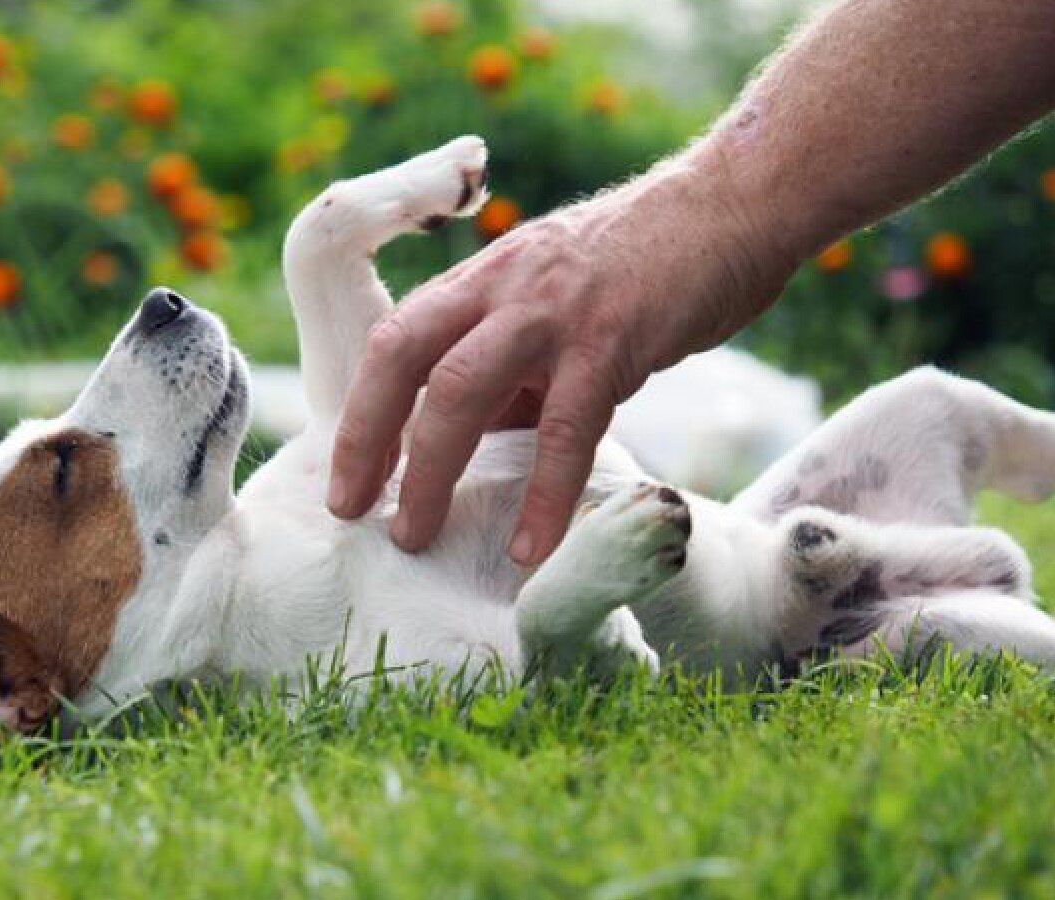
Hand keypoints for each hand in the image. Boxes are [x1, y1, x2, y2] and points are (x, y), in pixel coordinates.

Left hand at [328, 149, 789, 564]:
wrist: (735, 204)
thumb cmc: (646, 265)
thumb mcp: (556, 303)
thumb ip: (513, 366)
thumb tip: (475, 443)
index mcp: (483, 280)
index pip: (394, 342)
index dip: (361, 412)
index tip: (347, 478)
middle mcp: (502, 286)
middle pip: (404, 359)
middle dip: (368, 439)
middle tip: (352, 512)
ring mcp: (554, 309)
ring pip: (462, 390)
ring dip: (429, 471)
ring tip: (415, 536)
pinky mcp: (615, 336)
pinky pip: (567, 428)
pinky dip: (544, 495)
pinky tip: (529, 547)